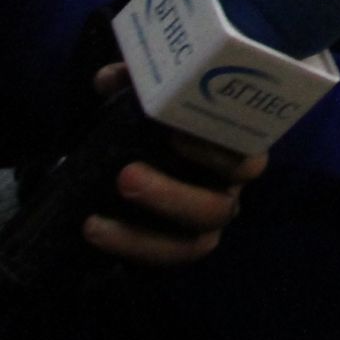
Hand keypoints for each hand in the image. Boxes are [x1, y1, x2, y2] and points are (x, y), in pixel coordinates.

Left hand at [82, 63, 266, 265]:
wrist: (148, 154)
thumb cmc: (165, 119)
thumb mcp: (152, 96)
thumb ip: (137, 83)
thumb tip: (111, 79)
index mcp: (236, 152)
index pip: (246, 157)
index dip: (214, 150)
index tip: (174, 134)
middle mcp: (228, 192)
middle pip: (219, 206)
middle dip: (171, 196)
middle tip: (125, 177)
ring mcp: (206, 225)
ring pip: (197, 243)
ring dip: (143, 236)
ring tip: (94, 224)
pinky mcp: (178, 247)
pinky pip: (163, 260)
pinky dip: (129, 250)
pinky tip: (95, 233)